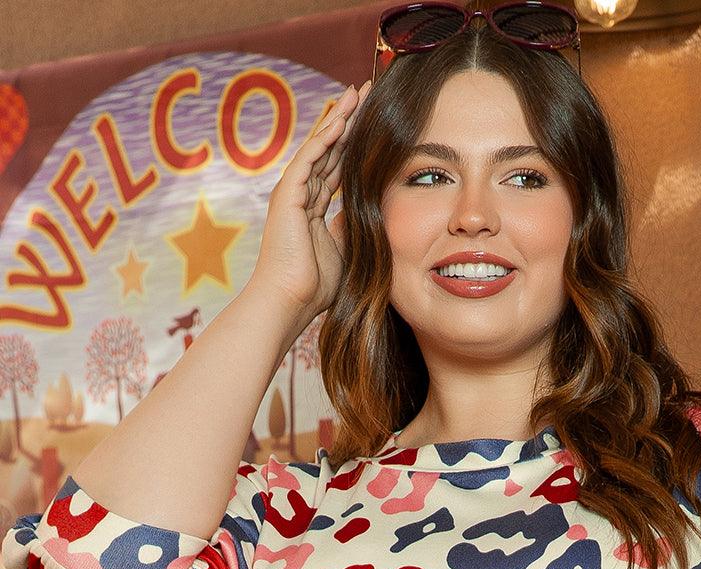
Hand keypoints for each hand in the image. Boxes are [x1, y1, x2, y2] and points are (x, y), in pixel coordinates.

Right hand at [249, 79, 371, 328]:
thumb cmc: (314, 288)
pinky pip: (308, 160)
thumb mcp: (344, 250)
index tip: (374, 123)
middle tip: (367, 94)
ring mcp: (291, 194)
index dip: (354, 144)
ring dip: (338, 120)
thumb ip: (352, 225)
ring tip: (357, 94)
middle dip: (348, 121)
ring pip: (319, 148)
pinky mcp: (286, 197)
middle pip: (329, 149)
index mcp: (313, 209)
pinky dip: (324, 139)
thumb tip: (371, 209)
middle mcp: (300, 196)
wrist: (289, 302)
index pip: (337, 167)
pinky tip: (341, 120)